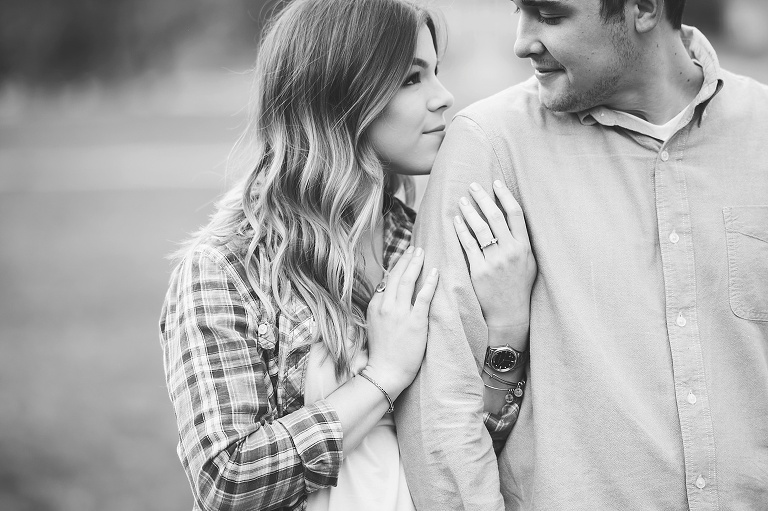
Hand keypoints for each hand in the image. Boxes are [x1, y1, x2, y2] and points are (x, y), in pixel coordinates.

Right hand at [365, 247, 438, 397]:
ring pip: (407, 280)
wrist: (385, 372)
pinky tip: (434, 272)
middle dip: (406, 259)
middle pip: (396, 275)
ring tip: (422, 252)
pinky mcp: (415, 321)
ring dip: (415, 263)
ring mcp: (400, 313)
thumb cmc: (381, 352)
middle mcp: (385, 306)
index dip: (396, 267)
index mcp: (375, 306)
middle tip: (414, 248)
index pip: (386, 281)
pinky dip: (429, 282)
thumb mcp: (372, 326)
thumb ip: (379, 309)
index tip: (404, 257)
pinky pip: (423, 296)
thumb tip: (386, 296)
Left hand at [454, 181, 536, 343]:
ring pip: (480, 229)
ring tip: (461, 200)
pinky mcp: (479, 271)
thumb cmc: (519, 285)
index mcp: (525, 247)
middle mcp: (511, 252)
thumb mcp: (529, 261)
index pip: (515, 213)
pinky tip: (456, 220)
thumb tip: (511, 214)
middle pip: (495, 217)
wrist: (510, 313)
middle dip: (483, 198)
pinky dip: (461, 230)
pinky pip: (468, 245)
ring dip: (470, 211)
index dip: (505, 195)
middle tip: (472, 185)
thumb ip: (522, 239)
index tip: (495, 182)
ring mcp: (495, 262)